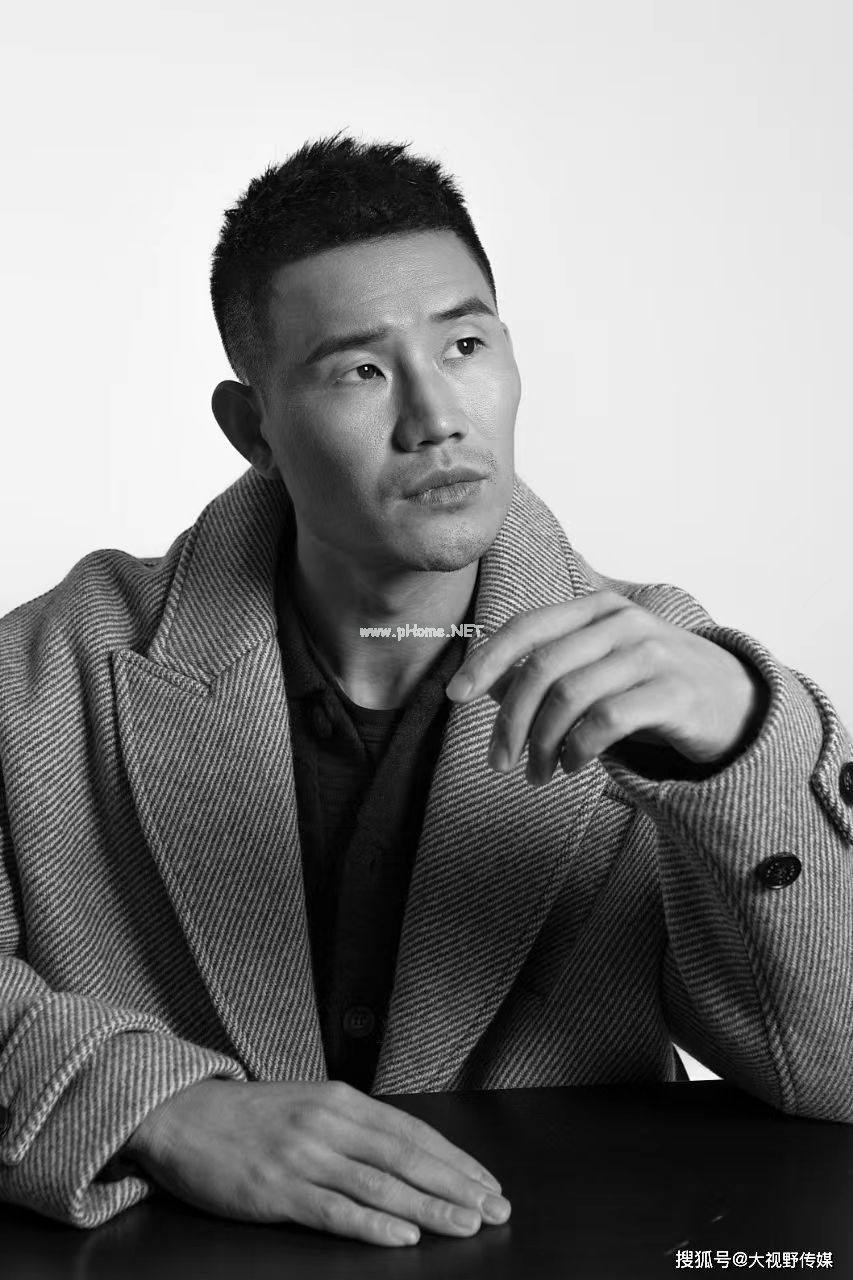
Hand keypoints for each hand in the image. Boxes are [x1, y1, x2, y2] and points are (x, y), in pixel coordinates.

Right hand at [123, 1078, 509, 1246]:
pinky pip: (335, 1210)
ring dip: (430, 1207)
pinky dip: (373, 1224)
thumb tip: (407, 1153)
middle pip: (407, 1156)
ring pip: (381, 1184)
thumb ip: (354, 1126)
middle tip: (495, 1209)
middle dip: (457, 1185)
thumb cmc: (249, 1117)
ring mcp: (304, 1156)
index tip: (488, 1182)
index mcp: (341, 1100)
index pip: (413, 1131)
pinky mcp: (277, 1190)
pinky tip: (402, 1236)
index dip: (456, 1159)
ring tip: (466, 1223)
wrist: (182, 1115)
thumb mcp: (309, 1105)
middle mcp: (328, 1123)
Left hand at [445, 591, 764, 784]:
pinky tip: (575, 767)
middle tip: (500, 762)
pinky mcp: (675, 692)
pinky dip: (579, 749)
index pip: (526, 626)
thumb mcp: (598, 665)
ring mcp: (652, 654)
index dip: (485, 660)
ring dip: (544, 744)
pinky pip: (607, 720)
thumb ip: (546, 668)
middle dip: (511, 721)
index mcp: (596, 608)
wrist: (735, 700)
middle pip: (541, 667)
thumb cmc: (651, 684)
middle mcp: (623, 622)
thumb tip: (484, 682)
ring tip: (539, 775)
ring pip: (570, 696)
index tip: (455, 695)